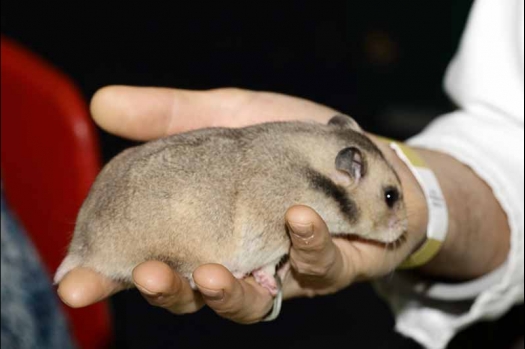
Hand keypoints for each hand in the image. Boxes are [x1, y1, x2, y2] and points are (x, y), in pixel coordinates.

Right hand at [57, 86, 427, 322]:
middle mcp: (237, 258)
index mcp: (204, 229)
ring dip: (225, 293)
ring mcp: (282, 270)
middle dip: (166, 292)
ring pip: (246, 302)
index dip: (109, 277)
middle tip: (147, 275)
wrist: (365, 154)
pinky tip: (298, 218)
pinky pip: (317, 268)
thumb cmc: (293, 141)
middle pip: (190, 294)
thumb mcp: (227, 116)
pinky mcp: (329, 268)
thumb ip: (171, 115)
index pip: (150, 258)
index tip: (75, 284)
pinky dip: (307, 244)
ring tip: (212, 271)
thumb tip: (103, 104)